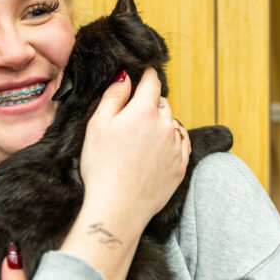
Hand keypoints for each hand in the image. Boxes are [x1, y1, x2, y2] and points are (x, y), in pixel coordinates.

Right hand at [78, 67, 190, 236]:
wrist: (118, 207)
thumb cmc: (102, 167)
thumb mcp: (98, 125)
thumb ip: (113, 96)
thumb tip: (126, 77)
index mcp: (144, 111)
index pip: (152, 82)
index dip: (147, 74)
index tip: (145, 72)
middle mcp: (166, 125)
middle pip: (162, 103)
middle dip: (151, 103)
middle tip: (134, 114)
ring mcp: (176, 147)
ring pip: (172, 124)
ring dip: (161, 124)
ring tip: (142, 138)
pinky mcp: (181, 166)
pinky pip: (181, 144)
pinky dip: (172, 142)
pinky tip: (157, 150)